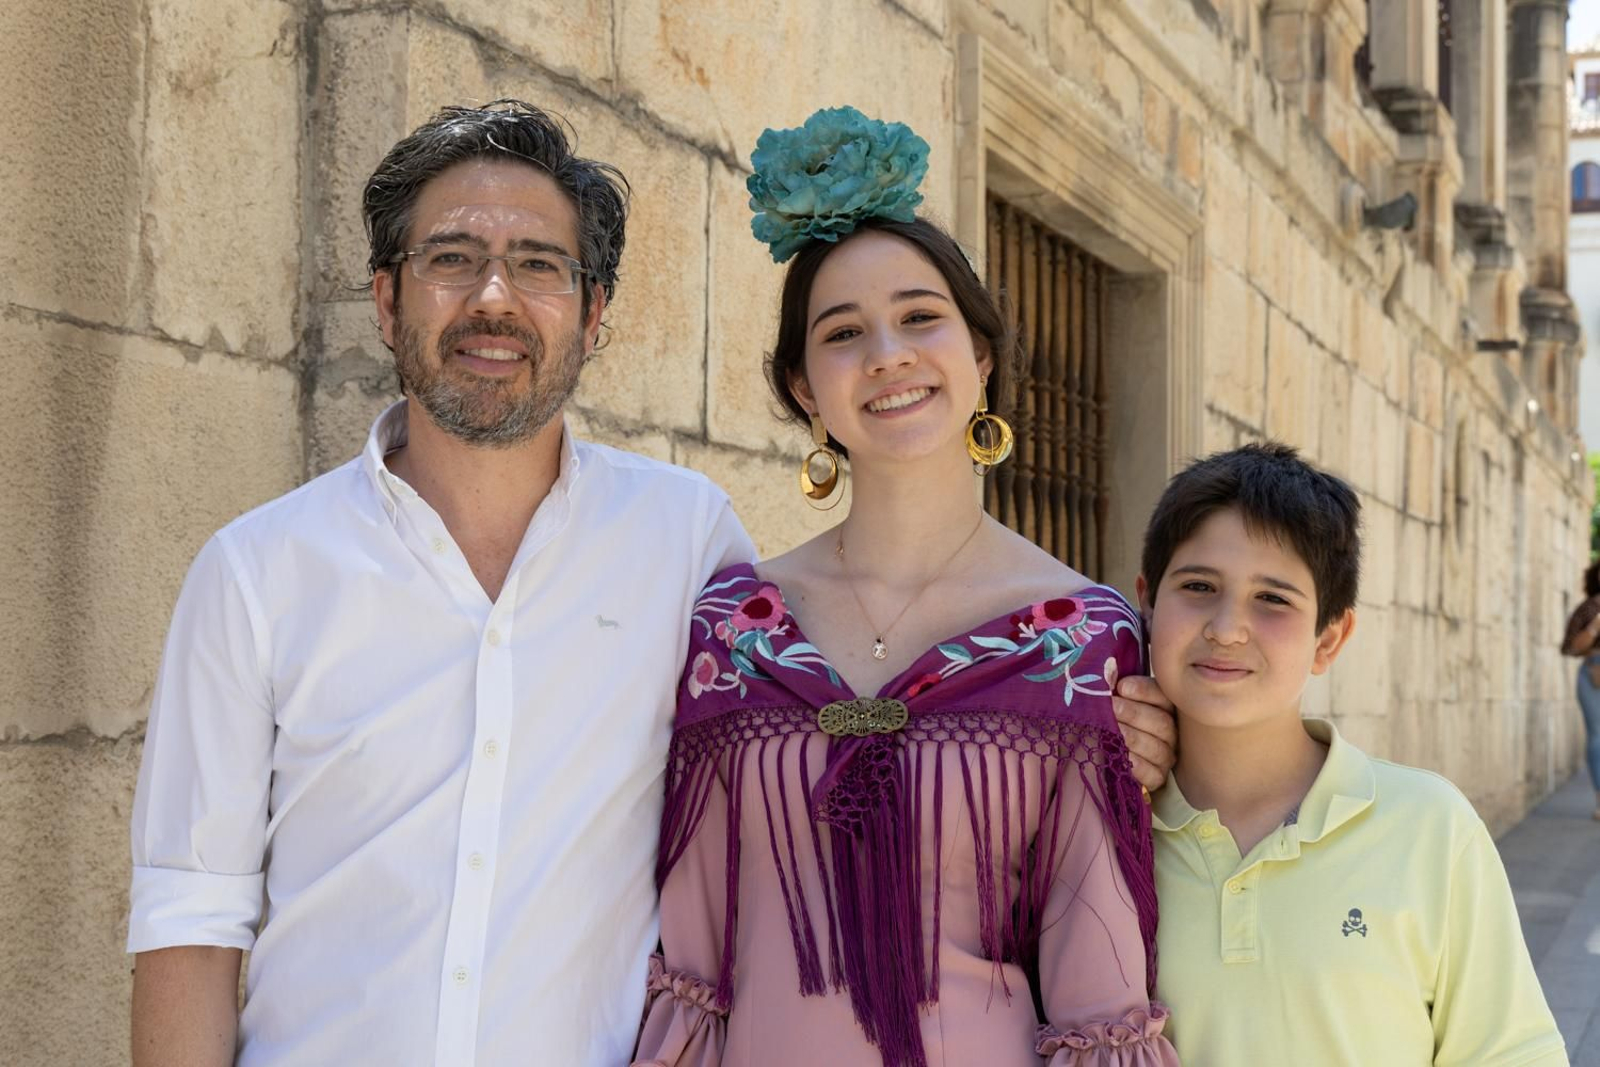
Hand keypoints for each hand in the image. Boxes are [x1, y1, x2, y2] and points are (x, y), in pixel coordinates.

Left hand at [1112, 673, 1177, 791]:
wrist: (1096, 759)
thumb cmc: (1104, 723)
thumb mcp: (1105, 704)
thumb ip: (1109, 688)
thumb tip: (1107, 669)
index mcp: (1160, 708)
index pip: (1162, 696)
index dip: (1144, 690)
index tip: (1121, 687)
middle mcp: (1168, 732)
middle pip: (1161, 722)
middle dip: (1135, 713)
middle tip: (1112, 708)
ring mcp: (1164, 757)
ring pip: (1158, 748)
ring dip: (1133, 738)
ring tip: (1113, 732)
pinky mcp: (1157, 779)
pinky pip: (1154, 774)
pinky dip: (1138, 766)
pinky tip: (1123, 757)